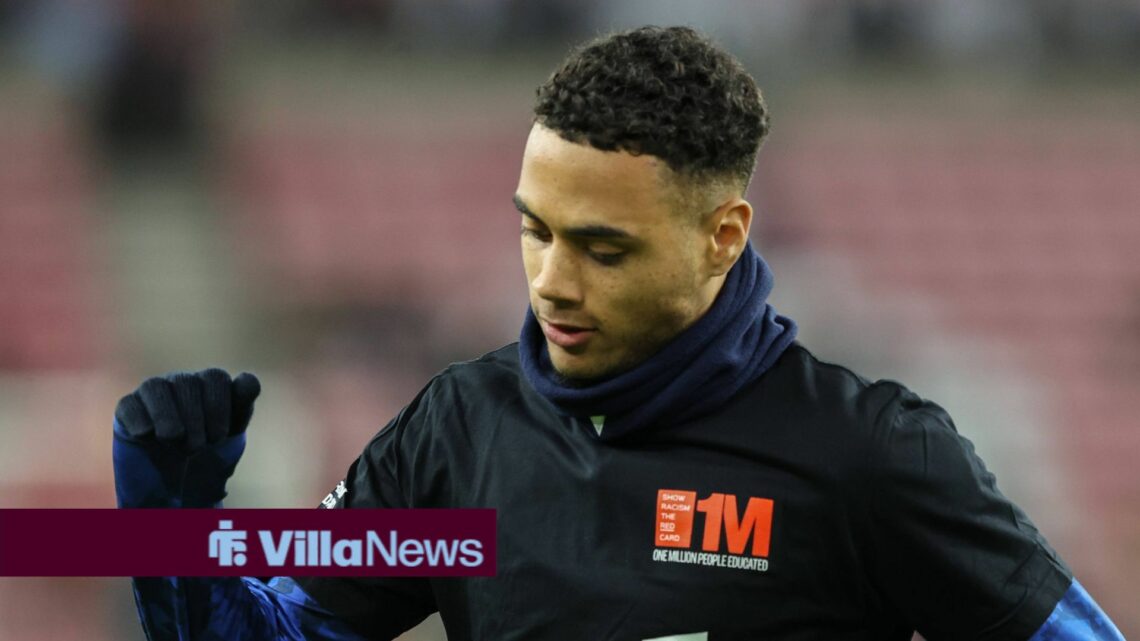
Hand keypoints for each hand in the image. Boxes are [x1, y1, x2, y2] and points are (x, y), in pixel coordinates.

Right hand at [112, 369, 260, 507]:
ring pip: (155, 386)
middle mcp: (181, 383)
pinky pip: (129, 404)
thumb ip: (242, 404)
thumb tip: (249, 379)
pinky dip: (140, 420)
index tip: (221, 435)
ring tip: (173, 440)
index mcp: (208, 386)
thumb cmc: (209, 458)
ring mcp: (153, 395)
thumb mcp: (232, 434)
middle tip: (198, 447)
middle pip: (187, 382)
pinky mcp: (128, 410)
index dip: (220, 407)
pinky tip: (147, 436)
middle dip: (196, 419)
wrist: (180, 491)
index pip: (215, 377)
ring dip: (167, 417)